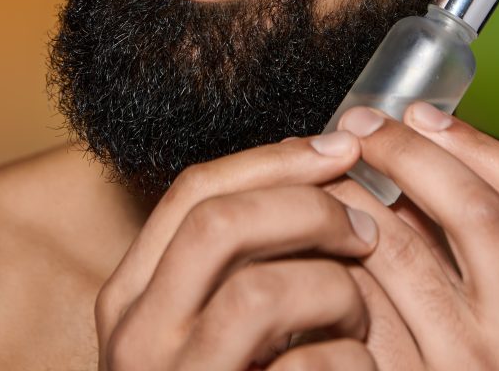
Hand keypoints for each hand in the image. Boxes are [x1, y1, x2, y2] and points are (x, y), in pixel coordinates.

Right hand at [95, 130, 379, 369]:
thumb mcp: (208, 316)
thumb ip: (242, 253)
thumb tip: (320, 164)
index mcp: (133, 292)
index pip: (195, 189)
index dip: (274, 159)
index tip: (338, 148)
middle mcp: (137, 336)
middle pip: (222, 223)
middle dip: (307, 209)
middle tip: (365, 227)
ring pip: (262, 292)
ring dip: (333, 289)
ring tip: (359, 311)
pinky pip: (306, 370)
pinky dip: (349, 359)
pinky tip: (359, 368)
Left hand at [325, 103, 498, 370]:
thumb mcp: (498, 321)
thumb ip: (466, 251)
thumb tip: (409, 151)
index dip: (476, 143)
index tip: (422, 111)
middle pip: (471, 211)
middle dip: (408, 152)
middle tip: (358, 123)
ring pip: (398, 249)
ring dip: (350, 197)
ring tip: (322, 176)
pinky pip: (352, 303)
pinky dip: (324, 258)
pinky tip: (305, 240)